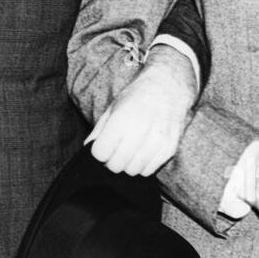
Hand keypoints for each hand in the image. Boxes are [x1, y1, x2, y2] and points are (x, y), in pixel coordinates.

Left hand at [86, 45, 196, 176]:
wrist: (168, 87)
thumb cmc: (137, 96)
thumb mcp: (113, 107)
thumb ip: (99, 130)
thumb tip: (88, 148)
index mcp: (122, 118)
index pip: (101, 153)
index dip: (99, 151)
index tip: (103, 146)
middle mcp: (140, 130)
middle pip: (116, 165)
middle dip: (111, 160)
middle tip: (115, 151)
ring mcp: (157, 141)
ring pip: (133, 171)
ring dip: (127, 164)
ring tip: (129, 151)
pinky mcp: (169, 148)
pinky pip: (149, 170)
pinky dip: (142, 166)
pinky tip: (142, 152)